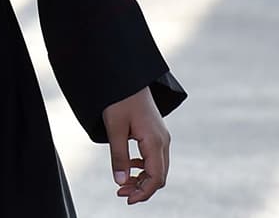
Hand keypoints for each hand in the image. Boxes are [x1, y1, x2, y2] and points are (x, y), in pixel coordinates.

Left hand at [103, 87, 170, 204]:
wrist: (127, 79)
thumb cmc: (120, 100)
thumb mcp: (114, 129)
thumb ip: (118, 156)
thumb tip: (120, 181)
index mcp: (155, 141)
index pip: (156, 177)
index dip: (143, 192)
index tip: (127, 199)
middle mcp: (163, 141)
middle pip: (159, 175)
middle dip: (141, 188)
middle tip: (120, 194)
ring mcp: (162, 138)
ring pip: (157, 168)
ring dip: (142, 179)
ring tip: (122, 184)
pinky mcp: (157, 135)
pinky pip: (154, 158)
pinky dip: (143, 168)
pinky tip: (129, 168)